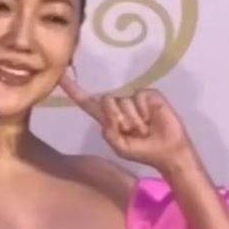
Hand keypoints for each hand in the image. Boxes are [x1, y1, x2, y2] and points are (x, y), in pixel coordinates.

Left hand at [59, 74, 197, 171]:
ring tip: (144, 128)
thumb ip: (108, 131)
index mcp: (107, 118)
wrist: (168, 152)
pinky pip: (139, 96)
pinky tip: (151, 118)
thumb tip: (110, 113)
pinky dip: (143, 111)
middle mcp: (118, 104)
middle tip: (133, 131)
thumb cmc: (142, 151)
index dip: (73, 90)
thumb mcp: (119, 146)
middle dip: (118, 118)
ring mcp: (133, 98)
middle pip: (106, 100)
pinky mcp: (149, 95)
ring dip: (134, 119)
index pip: (86, 102)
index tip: (60, 76)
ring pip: (123, 100)